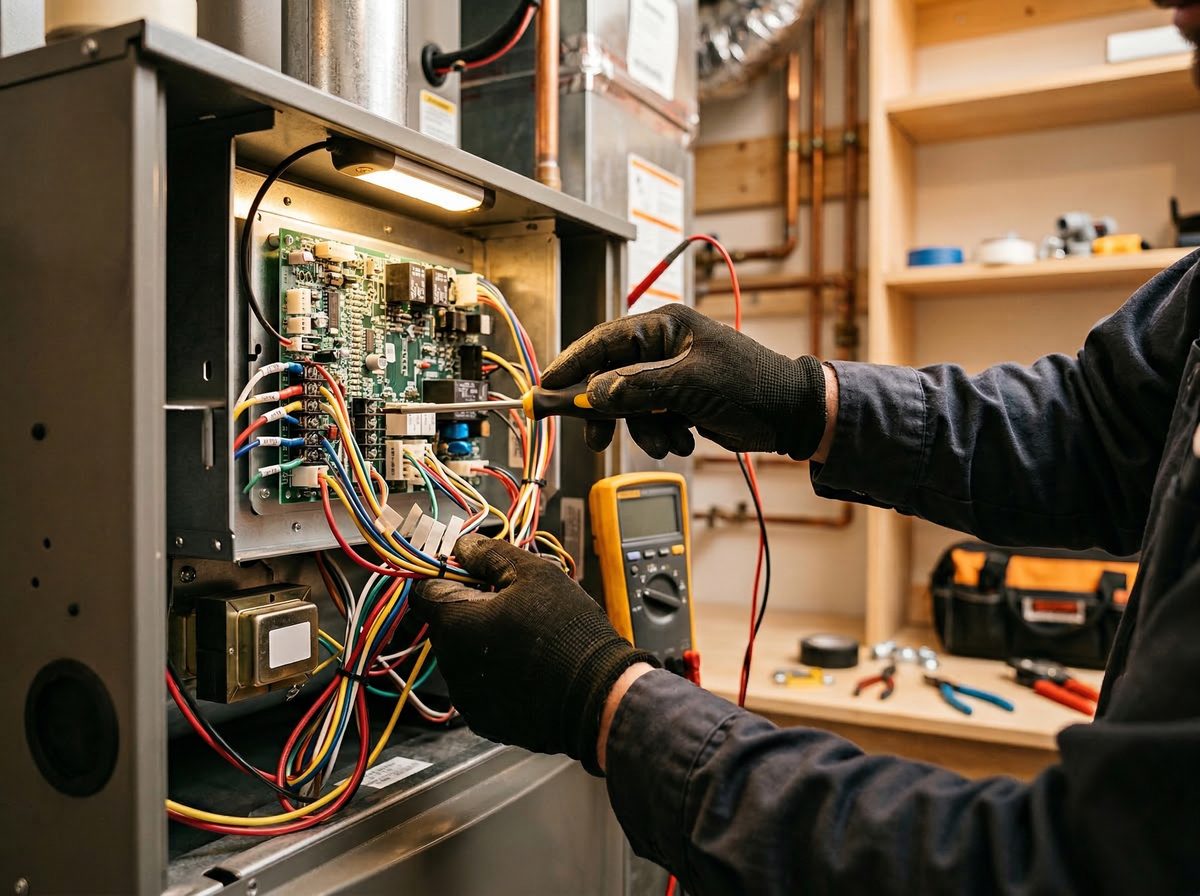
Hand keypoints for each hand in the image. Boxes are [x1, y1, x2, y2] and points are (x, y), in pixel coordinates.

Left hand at [410, 534, 657, 774]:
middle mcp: (451, 665)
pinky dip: (497, 675)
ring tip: (527, 638)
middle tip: (513, 603)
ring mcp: (467, 698)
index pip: (425, 591)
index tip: (474, 573)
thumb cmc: (566, 631)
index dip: (448, 576)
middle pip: (447, 625)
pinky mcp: (486, 721)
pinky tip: (528, 667)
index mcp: (455, 624)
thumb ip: (490, 555)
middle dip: (472, 610)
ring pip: (464, 657)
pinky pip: (481, 687)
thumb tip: (464, 546)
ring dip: (485, 643)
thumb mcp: (532, 574)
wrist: (598, 693)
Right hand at [542, 303, 827, 458]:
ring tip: (667, 442)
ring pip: (629, 404)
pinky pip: (650, 418)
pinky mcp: (680, 399)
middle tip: (594, 439)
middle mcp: (663, 346)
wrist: (792, 415)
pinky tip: (684, 439)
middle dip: (608, 411)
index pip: (602, 342)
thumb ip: (638, 388)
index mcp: (665, 326)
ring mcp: (671, 374)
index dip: (570, 366)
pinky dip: (661, 434)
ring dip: (643, 430)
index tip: (545, 389)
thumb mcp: (691, 386)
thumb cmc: (753, 387)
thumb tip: (596, 393)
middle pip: (609, 377)